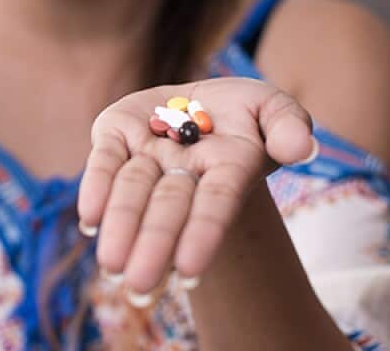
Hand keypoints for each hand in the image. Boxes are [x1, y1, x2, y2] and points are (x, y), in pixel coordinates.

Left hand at [76, 77, 317, 298]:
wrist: (198, 103)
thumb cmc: (243, 113)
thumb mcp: (273, 106)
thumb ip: (287, 123)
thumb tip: (300, 148)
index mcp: (228, 165)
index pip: (217, 202)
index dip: (203, 232)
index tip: (188, 271)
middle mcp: (184, 168)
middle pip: (168, 206)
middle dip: (153, 242)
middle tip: (137, 285)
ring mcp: (148, 154)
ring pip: (133, 190)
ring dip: (121, 225)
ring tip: (110, 266)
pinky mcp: (115, 134)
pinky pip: (103, 161)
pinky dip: (95, 188)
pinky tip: (89, 221)